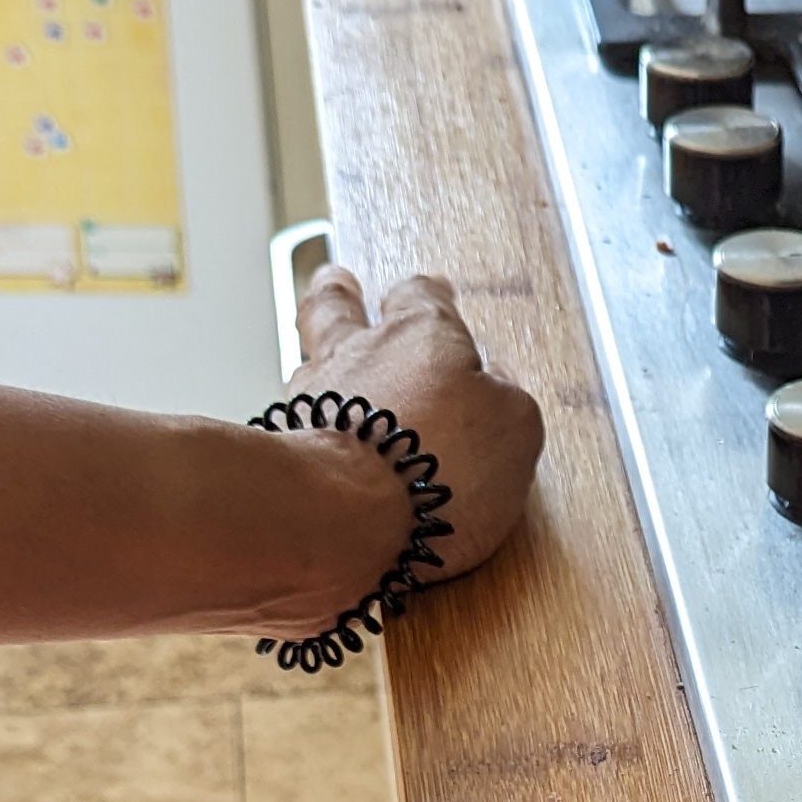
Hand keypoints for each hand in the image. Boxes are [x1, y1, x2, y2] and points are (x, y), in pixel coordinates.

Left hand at [286, 263, 543, 582]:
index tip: (434, 292)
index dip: (431, 295)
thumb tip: (496, 390)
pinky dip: (302, 422)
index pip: (424, 296)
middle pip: (338, 305)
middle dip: (341, 294)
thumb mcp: (515, 429)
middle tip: (341, 286)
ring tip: (322, 364)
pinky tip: (313, 438)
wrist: (352, 515)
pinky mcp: (286, 444)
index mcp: (422, 335)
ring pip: (309, 358)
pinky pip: (292, 419)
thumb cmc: (437, 466)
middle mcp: (359, 353)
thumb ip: (504, 400)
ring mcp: (313, 395)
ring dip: (317, 359)